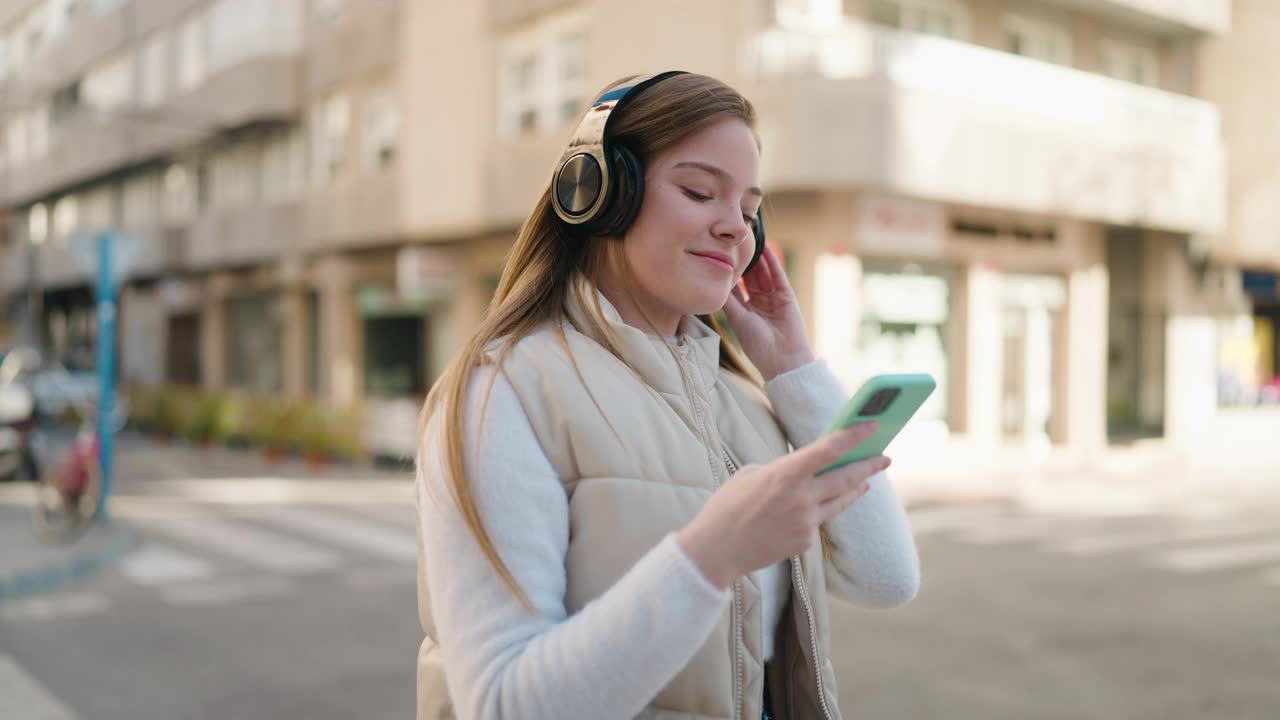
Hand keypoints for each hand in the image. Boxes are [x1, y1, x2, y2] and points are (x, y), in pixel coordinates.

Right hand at [677, 421, 889, 588]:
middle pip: (846, 478)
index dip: (853, 436)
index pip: (828, 450)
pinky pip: (818, 522)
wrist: (716, 550)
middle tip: (884, 457)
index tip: (872, 426)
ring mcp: (805, 523)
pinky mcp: (805, 542)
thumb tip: (802, 470)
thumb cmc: (726, 507)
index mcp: (784, 475)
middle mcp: (800, 498)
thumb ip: (780, 470)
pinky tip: (809, 512)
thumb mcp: (749, 475)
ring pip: (840, 502)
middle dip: (869, 465)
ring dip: (856, 489)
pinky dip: (818, 513)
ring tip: (867, 482)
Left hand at [722, 244, 814, 380]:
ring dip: (756, 258)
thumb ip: (728, 301)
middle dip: (743, 262)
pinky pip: (777, 274)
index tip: (718, 257)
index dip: (729, 274)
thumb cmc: (757, 343)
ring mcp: (773, 298)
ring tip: (747, 240)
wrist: (782, 357)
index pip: (736, 288)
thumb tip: (714, 283)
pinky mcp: (786, 295)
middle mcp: (759, 303)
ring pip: (763, 273)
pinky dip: (772, 261)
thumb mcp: (737, 320)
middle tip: (732, 244)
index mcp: (745, 311)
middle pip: (750, 278)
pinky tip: (765, 248)